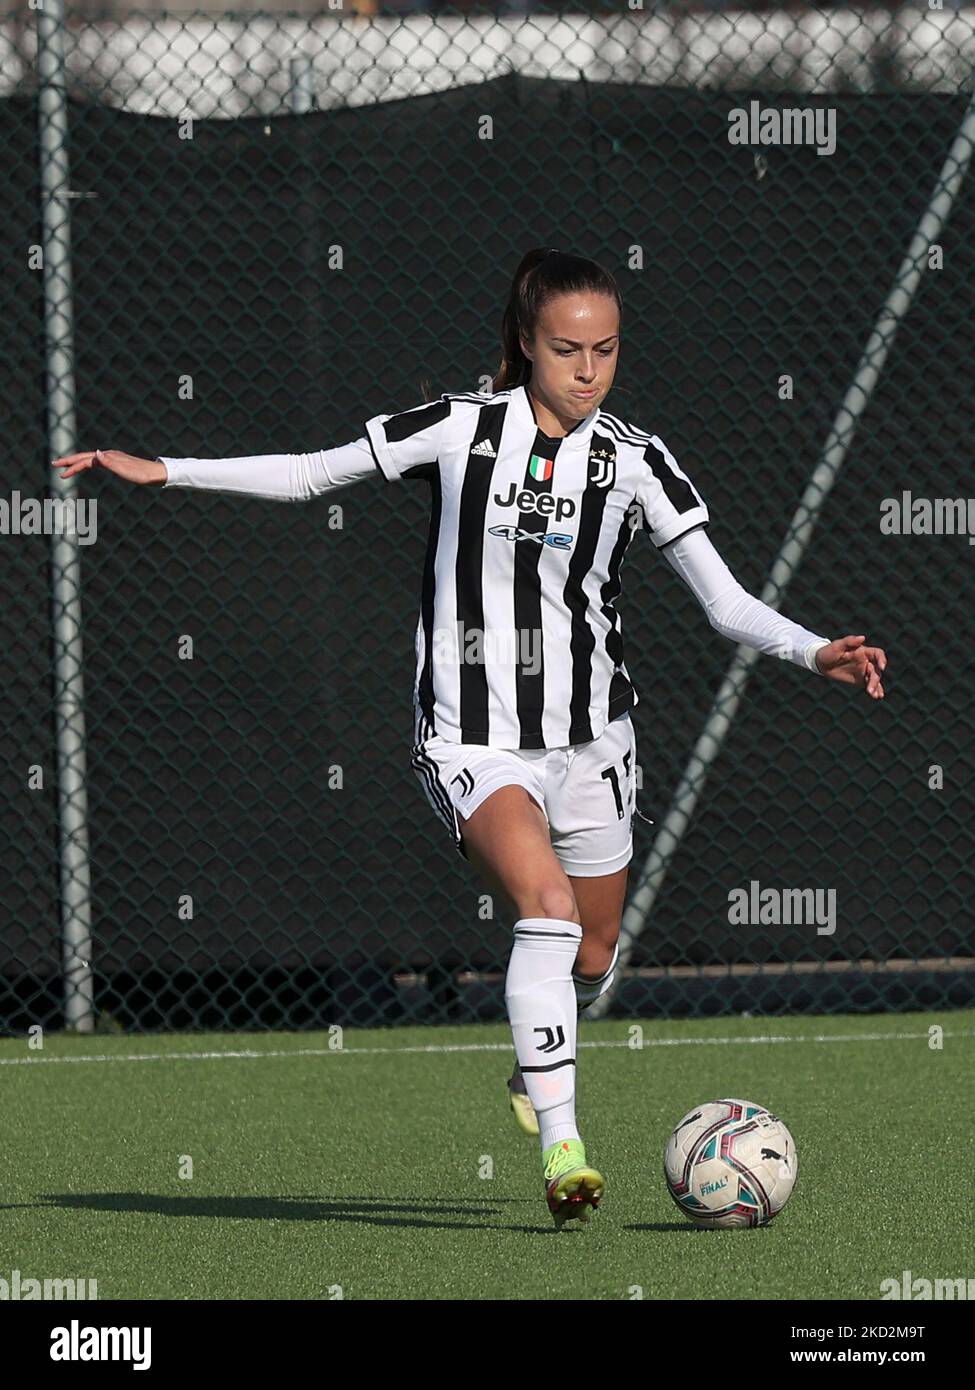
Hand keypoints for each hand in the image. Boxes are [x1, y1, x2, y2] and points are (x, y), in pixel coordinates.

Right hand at [51, 449, 166, 484]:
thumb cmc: (142, 474)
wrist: (157, 473)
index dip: (72, 467)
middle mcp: (109, 455)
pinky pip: (98, 462)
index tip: (61, 474)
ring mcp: (113, 457)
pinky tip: (87, 466)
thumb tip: (96, 453)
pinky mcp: (117, 462)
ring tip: (66, 467)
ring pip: (90, 459)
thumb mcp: (125, 471)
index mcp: (109, 457)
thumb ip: (110, 463)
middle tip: (54, 465)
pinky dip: (88, 464)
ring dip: (77, 462)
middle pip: (85, 457)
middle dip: (69, 461)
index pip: (85, 460)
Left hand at [815, 635, 886, 698]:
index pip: (877, 654)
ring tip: (874, 695)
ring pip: (874, 678)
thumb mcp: (837, 645)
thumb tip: (862, 637)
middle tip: (870, 689)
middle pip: (876, 670)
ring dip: (876, 686)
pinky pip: (869, 685)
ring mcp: (864, 671)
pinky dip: (874, 690)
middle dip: (875, 679)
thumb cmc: (829, 651)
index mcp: (863, 651)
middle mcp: (866, 661)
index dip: (882, 659)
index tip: (882, 667)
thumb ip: (849, 641)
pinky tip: (876, 696)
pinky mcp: (860, 680)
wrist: (821, 663)